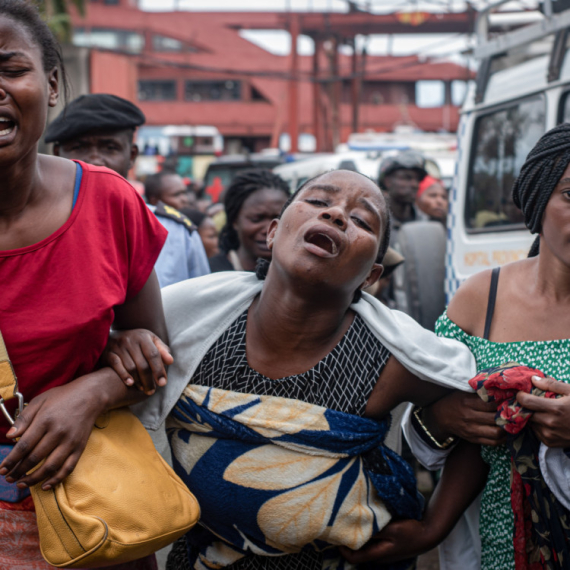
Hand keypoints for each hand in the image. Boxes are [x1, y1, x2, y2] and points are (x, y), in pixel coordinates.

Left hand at [0, 375, 105, 490]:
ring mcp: (70, 441)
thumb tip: (10, 436)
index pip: (24, 446)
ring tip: (21, 484)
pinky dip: (56, 479)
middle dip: (18, 471)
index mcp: (46, 420)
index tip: (2, 468)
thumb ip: (24, 418)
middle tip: (8, 478)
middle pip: (35, 458)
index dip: (11, 460)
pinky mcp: (80, 447)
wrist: (91, 395)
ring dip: (34, 479)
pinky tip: (45, 485)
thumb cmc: (63, 396)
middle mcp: (58, 433)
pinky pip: (68, 468)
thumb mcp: (40, 400)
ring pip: (50, 467)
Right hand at [101, 329, 172, 394]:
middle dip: (149, 380)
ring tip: (143, 389)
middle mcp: (130, 340)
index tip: (163, 383)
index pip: (154, 355)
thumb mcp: (151, 341)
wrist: (113, 336)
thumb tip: (170, 361)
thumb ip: (162, 350)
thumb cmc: (137, 342)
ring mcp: (118, 346)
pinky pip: (116, 365)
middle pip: (142, 364)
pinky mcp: (108, 353)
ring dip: (138, 381)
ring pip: (131, 367)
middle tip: (152, 391)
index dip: (159, 370)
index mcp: (143, 337)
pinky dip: (124, 376)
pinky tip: (130, 384)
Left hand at [339, 519, 436, 564]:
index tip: (334, 534)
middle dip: (347, 540)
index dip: (341, 548)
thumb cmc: (410, 531)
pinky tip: (365, 521)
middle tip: (339, 523)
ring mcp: (383, 551)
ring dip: (357, 536)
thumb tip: (355, 528)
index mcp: (378, 554)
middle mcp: (378, 556)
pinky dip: (366, 534)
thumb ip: (373, 530)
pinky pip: (372, 541)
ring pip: (364, 546)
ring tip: (350, 520)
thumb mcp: (391, 529)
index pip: (353, 557)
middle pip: (357, 551)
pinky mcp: (387, 545)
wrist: (429, 533)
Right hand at [424, 391, 505, 445]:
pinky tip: (506, 432)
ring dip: (507, 428)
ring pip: (496, 432)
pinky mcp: (473, 439)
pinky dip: (502, 439)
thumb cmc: (454, 400)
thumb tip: (499, 389)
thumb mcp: (463, 392)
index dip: (504, 402)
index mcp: (467, 402)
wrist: (440, 416)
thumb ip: (479, 392)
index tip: (511, 400)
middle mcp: (469, 417)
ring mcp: (471, 430)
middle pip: (495, 418)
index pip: (491, 403)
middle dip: (508, 415)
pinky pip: (492, 442)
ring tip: (512, 422)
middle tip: (515, 412)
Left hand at [517, 376, 569, 447]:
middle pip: (526, 412)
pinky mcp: (550, 442)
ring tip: (542, 411)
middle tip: (532, 401)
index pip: (526, 401)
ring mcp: (549, 434)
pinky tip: (547, 421)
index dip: (521, 395)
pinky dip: (538, 425)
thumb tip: (533, 379)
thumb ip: (551, 384)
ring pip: (530, 422)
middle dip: (526, 406)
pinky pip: (536, 431)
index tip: (522, 393)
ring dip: (532, 416)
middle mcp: (549, 422)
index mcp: (555, 408)